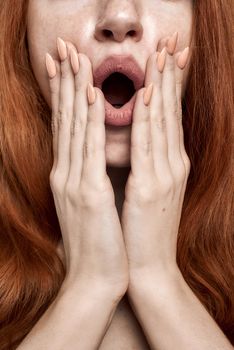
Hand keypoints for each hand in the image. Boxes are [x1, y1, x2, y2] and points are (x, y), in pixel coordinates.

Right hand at [45, 38, 128, 296]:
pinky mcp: (89, 193)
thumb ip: (87, 180)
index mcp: (68, 177)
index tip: (66, 70)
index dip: (65, 97)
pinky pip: (91, 148)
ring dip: (76, 91)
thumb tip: (92, 161)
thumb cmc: (96, 243)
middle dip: (66, 84)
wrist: (93, 279)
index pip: (66, 129)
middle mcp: (65, 174)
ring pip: (75, 127)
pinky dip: (91, 120)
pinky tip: (93, 96)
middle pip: (66, 121)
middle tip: (65, 51)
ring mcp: (74, 182)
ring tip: (76, 60)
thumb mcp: (88, 206)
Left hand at [121, 32, 190, 286]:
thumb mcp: (149, 190)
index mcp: (171, 165)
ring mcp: (165, 176)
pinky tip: (143, 96)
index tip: (168, 61)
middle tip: (171, 44)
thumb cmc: (144, 228)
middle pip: (170, 114)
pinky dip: (144, 119)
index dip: (169, 88)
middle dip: (169, 78)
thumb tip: (139, 140)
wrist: (148, 267)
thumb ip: (148, 164)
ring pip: (161, 123)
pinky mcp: (150, 189)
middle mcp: (173, 166)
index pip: (169, 118)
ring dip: (159, 88)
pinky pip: (146, 146)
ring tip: (159, 57)